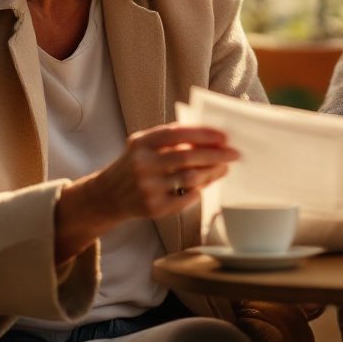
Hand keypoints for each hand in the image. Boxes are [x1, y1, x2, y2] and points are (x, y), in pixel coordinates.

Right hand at [55, 124, 237, 261]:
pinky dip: (199, 190)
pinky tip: (204, 184)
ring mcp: (148, 187)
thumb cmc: (134, 165)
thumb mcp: (144, 145)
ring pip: (190, 178)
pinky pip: (186, 197)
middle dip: (216, 155)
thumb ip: (171, 139)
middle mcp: (143, 164)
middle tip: (234, 154)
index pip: (178, 133)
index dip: (203, 134)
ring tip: (224, 167)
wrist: (108, 196)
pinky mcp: (153, 208)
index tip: (224, 136)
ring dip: (212, 172)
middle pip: (188, 157)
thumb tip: (209, 138)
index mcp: (142, 143)